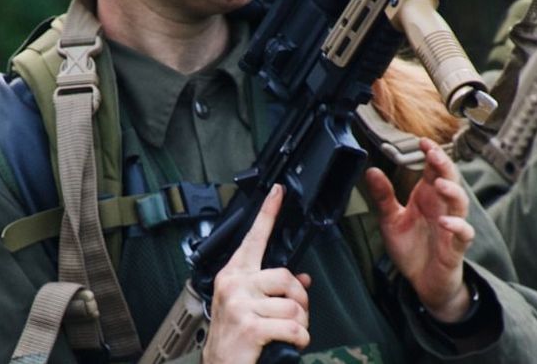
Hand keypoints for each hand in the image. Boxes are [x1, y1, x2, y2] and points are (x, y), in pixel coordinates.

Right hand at [202, 184, 311, 362]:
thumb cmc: (233, 338)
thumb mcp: (247, 307)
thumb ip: (271, 289)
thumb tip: (303, 278)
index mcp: (233, 275)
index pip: (253, 238)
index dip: (268, 213)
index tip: (278, 192)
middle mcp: (234, 285)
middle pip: (286, 276)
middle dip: (301, 299)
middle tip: (296, 315)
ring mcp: (241, 305)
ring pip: (294, 305)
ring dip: (300, 323)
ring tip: (288, 333)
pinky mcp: (251, 326)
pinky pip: (293, 327)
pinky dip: (300, 339)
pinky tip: (291, 344)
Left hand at [366, 139, 473, 322]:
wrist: (423, 282)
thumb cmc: (411, 248)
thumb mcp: (391, 219)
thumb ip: (383, 196)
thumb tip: (371, 170)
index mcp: (427, 197)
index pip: (434, 169)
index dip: (431, 154)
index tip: (422, 141)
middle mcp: (442, 207)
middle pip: (450, 179)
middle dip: (444, 164)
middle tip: (433, 153)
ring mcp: (452, 226)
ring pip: (461, 203)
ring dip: (452, 191)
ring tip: (439, 184)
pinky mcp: (456, 247)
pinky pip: (464, 234)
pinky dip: (457, 226)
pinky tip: (445, 221)